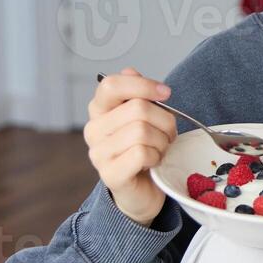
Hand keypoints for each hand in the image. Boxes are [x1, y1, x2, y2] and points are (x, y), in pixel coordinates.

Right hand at [83, 67, 176, 224]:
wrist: (141, 191)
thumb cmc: (144, 149)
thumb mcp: (144, 118)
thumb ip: (137, 95)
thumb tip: (131, 71)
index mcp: (99, 111)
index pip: (111, 84)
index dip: (143, 85)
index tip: (166, 93)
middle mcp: (93, 130)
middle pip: (137, 108)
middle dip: (165, 120)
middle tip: (168, 134)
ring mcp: (99, 153)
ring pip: (142, 131)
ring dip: (163, 141)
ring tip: (161, 149)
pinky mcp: (110, 175)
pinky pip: (142, 153)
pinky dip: (156, 156)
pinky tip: (154, 162)